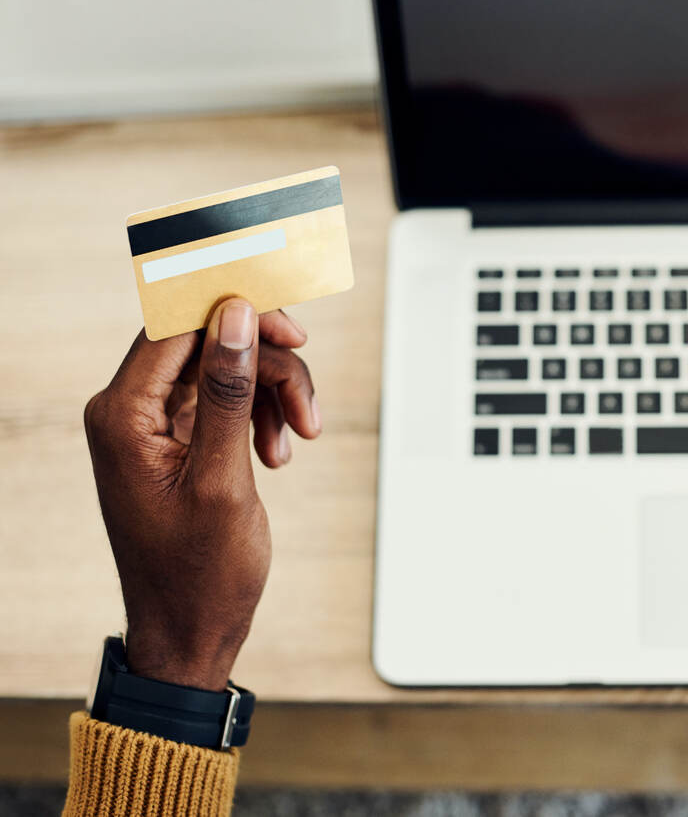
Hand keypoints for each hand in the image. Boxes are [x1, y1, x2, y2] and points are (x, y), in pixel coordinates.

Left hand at [83, 298, 320, 690]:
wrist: (191, 631)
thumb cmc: (200, 572)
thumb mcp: (223, 480)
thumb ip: (229, 393)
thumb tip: (236, 317)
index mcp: (122, 414)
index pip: (175, 324)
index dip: (236, 314)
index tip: (292, 330)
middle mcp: (129, 409)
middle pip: (209, 341)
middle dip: (267, 366)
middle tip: (308, 406)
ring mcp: (154, 423)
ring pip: (227, 367)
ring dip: (273, 393)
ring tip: (300, 438)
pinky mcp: (178, 438)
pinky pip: (227, 398)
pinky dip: (261, 416)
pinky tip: (281, 452)